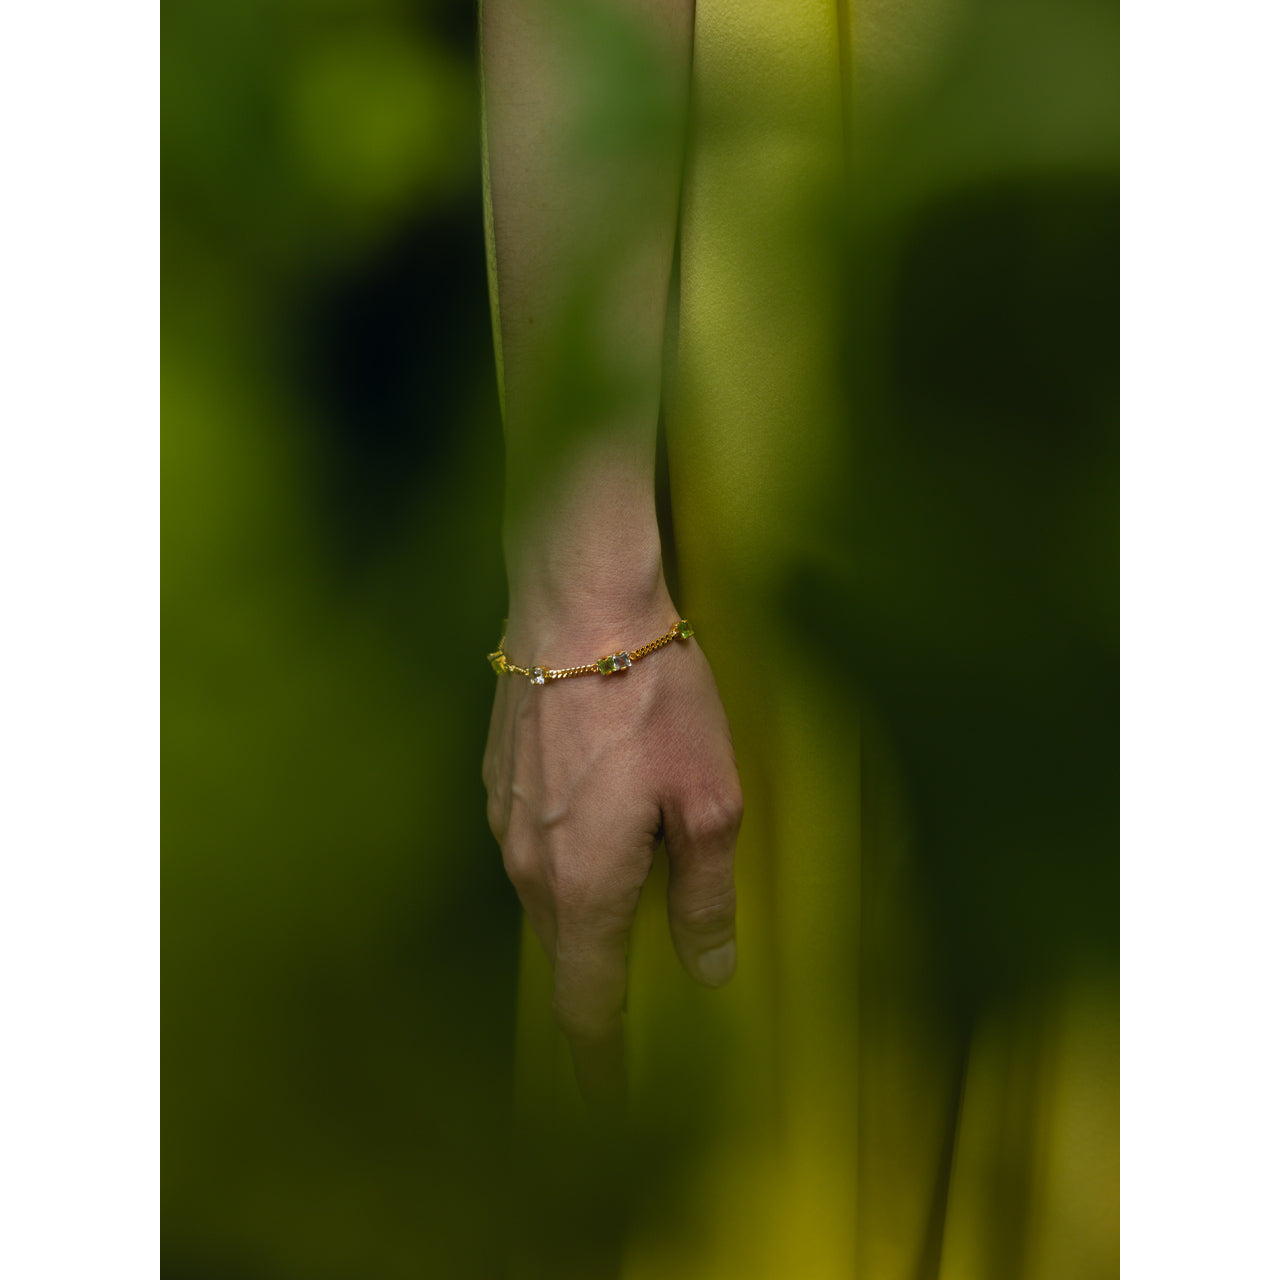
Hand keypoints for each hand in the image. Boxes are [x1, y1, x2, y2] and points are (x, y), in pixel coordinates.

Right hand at [482, 598, 742, 1101]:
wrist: (577, 603)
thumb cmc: (653, 695)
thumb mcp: (710, 800)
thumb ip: (708, 894)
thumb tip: (710, 972)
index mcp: (585, 883)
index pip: (585, 1000)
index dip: (597, 1058)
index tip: (604, 1101)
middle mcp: (531, 864)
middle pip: (564, 951)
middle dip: (593, 984)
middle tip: (628, 1005)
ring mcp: (503, 819)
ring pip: (545, 897)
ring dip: (579, 915)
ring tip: (621, 905)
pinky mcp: (496, 779)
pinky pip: (532, 847)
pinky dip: (563, 860)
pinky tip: (596, 825)